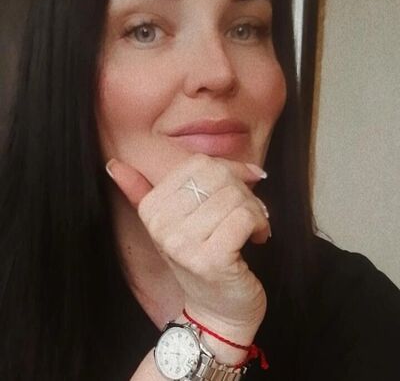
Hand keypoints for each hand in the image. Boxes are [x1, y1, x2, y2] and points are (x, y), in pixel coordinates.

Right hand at [106, 153, 269, 331]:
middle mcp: (161, 224)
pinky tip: (257, 238)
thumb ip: (146, 190)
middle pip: (218, 176)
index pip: (199, 164)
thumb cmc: (202, 259)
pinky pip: (244, 217)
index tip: (239, 187)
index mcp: (152, 208)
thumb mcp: (174, 222)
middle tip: (249, 210)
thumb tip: (112, 164)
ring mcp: (183, 243)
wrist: (216, 312)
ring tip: (252, 227)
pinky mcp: (211, 259)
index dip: (228, 171)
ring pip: (234, 196)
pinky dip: (260, 224)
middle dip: (243, 190)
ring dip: (255, 210)